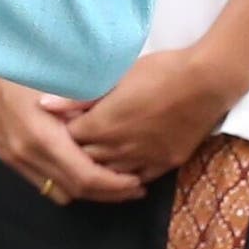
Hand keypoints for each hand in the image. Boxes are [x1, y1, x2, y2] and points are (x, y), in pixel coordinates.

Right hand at [0, 73, 144, 204]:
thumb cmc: (25, 64)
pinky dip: (66, 181)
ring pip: (58, 191)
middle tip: (134, 188)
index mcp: (42, 136)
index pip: (85, 176)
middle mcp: (26, 153)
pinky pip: (42, 182)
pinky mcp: (6, 155)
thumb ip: (85, 112)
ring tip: (111, 181)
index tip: (137, 181)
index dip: (114, 185)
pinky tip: (80, 168)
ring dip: (87, 191)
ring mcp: (13, 156)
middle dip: (108, 193)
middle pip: (75, 190)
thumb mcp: (62, 83)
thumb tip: (114, 132)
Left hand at [65, 45, 245, 182]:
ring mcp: (144, 158)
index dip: (64, 133)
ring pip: (112, 174)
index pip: (70, 139)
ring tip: (96, 157)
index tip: (62, 125)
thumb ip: (79, 97)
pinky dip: (127, 175)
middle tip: (74, 142)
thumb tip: (43, 105)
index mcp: (103, 124)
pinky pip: (140, 177)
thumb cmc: (159, 71)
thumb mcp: (117, 78)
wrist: (205, 83)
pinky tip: (123, 170)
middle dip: (77, 153)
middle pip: (87, 160)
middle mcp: (120, 147)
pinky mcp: (165, 163)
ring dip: (101, 167)